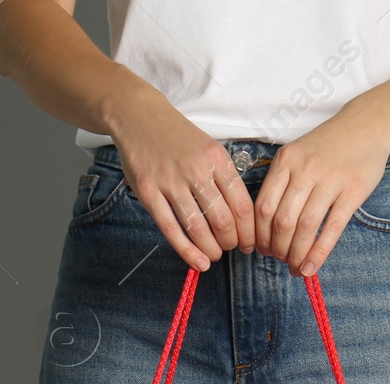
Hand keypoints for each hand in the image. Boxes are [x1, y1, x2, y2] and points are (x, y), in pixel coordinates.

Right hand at [108, 87, 255, 270]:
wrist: (140, 116)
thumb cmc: (178, 137)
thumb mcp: (210, 149)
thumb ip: (224, 178)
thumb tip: (241, 217)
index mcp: (217, 160)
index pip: (242, 205)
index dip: (248, 231)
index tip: (249, 242)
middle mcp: (196, 170)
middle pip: (223, 220)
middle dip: (231, 242)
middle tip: (231, 248)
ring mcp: (170, 181)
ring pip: (198, 227)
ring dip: (211, 249)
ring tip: (214, 256)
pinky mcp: (148, 192)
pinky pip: (170, 228)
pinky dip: (186, 250)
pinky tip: (197, 262)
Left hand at [255, 116, 389, 276]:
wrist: (367, 124)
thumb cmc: (329, 145)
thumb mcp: (297, 154)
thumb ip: (282, 182)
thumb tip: (268, 226)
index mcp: (285, 161)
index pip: (263, 207)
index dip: (260, 235)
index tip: (262, 249)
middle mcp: (304, 170)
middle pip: (282, 221)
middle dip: (277, 249)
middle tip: (281, 260)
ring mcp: (330, 180)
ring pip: (305, 227)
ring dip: (297, 254)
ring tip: (296, 267)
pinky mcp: (353, 191)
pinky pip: (332, 228)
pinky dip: (319, 253)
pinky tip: (312, 267)